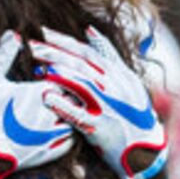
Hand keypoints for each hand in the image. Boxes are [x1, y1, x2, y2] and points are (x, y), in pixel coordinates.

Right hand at [0, 31, 76, 175]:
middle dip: (70, 92)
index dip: (62, 73)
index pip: (66, 77)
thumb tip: (13, 35)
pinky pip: (68, 143)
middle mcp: (51, 115)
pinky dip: (69, 134)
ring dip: (71, 113)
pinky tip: (63, 128)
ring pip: (75, 121)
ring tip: (65, 107)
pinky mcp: (46, 155)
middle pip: (75, 99)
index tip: (54, 71)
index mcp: (41, 93)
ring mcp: (50, 137)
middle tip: (65, 87)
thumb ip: (4, 54)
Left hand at [30, 29, 168, 178]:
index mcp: (117, 74)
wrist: (147, 147)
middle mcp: (114, 86)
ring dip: (59, 74)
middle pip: (81, 64)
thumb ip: (108, 55)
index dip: (64, 41)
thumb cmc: (133, 112)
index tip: (43, 32)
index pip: (87, 51)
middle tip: (32, 47)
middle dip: (55, 53)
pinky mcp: (101, 127)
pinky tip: (46, 98)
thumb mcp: (126, 79)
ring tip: (38, 68)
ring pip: (82, 84)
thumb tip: (89, 30)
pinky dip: (63, 105)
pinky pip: (80, 115)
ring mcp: (108, 106)